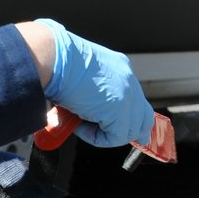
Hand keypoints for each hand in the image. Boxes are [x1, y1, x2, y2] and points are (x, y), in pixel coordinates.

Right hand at [36, 18, 153, 147]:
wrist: (53, 58)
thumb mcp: (80, 75)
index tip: (120, 128)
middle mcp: (129, 79)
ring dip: (105, 134)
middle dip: (131, 132)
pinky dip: (97, 138)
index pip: (136, 98)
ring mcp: (127, 95)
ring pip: (130, 130)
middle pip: (144, 116)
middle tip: (113, 139)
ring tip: (80, 125)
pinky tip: (79, 127)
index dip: (130, 116)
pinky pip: (115, 137)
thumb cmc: (56, 64)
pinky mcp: (120, 110)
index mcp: (120, 67)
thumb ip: (93, 92)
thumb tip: (88, 112)